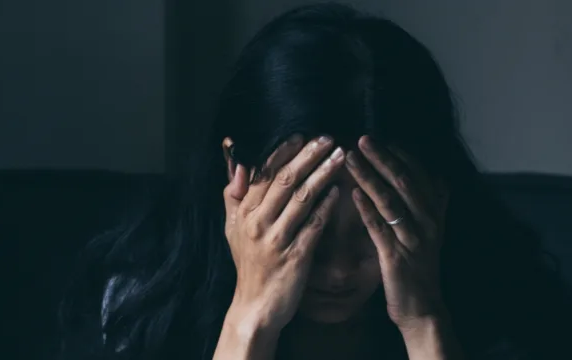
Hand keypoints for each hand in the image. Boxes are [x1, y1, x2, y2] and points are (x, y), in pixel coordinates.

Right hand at [222, 134, 347, 333]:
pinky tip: (339, 192)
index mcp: (243, 212)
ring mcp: (276, 240)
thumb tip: (237, 162)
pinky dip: (326, 207)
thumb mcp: (232, 227)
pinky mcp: (295, 257)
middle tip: (328, 139)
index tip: (302, 135)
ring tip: (339, 158)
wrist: (255, 306)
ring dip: (322, 175)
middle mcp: (257, 223)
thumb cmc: (249, 264)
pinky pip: (313, 226)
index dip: (283, 152)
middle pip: (284, 180)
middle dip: (307, 156)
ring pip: (301, 199)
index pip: (263, 173)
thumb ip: (234, 194)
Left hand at [346, 136, 450, 328]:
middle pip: (405, 181)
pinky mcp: (396, 257)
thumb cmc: (420, 268)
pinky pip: (380, 228)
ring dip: (369, 176)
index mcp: (434, 213)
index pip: (419, 174)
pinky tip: (352, 193)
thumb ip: (432, 204)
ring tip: (350, 158)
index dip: (400, 154)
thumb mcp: (431, 232)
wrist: (423, 309)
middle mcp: (427, 222)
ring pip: (391, 201)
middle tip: (363, 138)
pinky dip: (367, 209)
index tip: (380, 137)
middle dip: (383, 157)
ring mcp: (412, 239)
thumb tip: (437, 176)